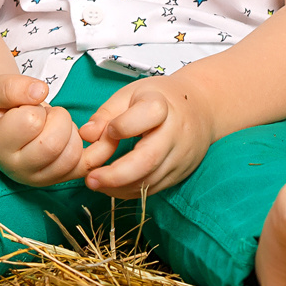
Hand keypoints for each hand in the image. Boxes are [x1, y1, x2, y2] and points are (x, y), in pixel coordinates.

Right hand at [0, 74, 89, 186]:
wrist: (4, 127)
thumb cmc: (0, 107)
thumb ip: (12, 88)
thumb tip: (41, 92)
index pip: (31, 123)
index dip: (35, 107)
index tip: (27, 107)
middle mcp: (16, 169)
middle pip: (53, 145)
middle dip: (58, 119)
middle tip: (46, 114)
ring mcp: (39, 178)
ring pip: (71, 156)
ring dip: (71, 132)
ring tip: (54, 125)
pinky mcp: (60, 179)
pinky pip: (86, 166)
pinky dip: (93, 149)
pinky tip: (80, 133)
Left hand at [78, 74, 216, 197]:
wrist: (200, 109)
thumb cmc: (160, 99)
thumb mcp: (130, 94)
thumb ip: (106, 113)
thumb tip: (86, 135)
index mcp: (162, 106)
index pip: (147, 115)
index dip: (122, 126)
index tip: (107, 131)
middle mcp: (176, 134)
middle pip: (148, 160)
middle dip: (115, 175)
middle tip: (90, 179)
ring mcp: (180, 157)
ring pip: (149, 181)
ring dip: (119, 187)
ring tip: (96, 183)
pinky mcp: (180, 174)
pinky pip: (153, 189)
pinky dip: (130, 191)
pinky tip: (113, 186)